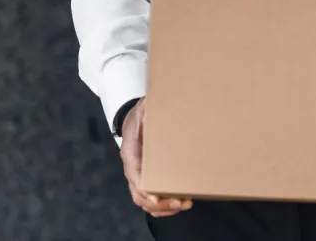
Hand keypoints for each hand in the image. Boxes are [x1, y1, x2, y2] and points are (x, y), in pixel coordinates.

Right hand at [120, 98, 192, 217]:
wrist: (134, 118)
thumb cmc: (141, 115)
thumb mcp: (145, 108)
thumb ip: (150, 110)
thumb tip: (158, 108)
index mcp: (130, 152)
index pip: (134, 176)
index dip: (144, 190)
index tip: (157, 199)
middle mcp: (132, 168)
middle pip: (139, 195)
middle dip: (160, 204)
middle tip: (181, 202)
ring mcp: (138, 175)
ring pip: (144, 200)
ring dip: (164, 208)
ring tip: (185, 204)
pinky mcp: (146, 178)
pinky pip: (150, 198)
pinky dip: (163, 206)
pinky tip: (178, 204)